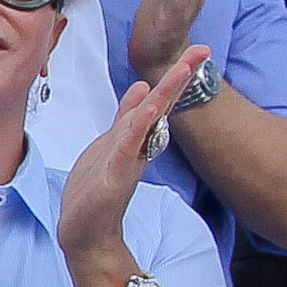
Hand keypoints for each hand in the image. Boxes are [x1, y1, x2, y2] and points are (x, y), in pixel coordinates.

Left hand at [57, 49, 202, 286]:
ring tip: (182, 69)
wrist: (85, 236)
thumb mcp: (110, 145)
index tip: (197, 51)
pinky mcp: (113, 180)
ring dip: (165, 94)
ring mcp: (126, 163)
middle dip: (179, 78)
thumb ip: (128, 119)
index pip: (159, 101)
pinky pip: (127, 149)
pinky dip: (137, 128)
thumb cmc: (95, 191)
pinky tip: (149, 108)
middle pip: (161, 106)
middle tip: (202, 50)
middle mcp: (136, 148)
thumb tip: (144, 87)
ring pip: (147, 122)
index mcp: (135, 139)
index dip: (177, 76)